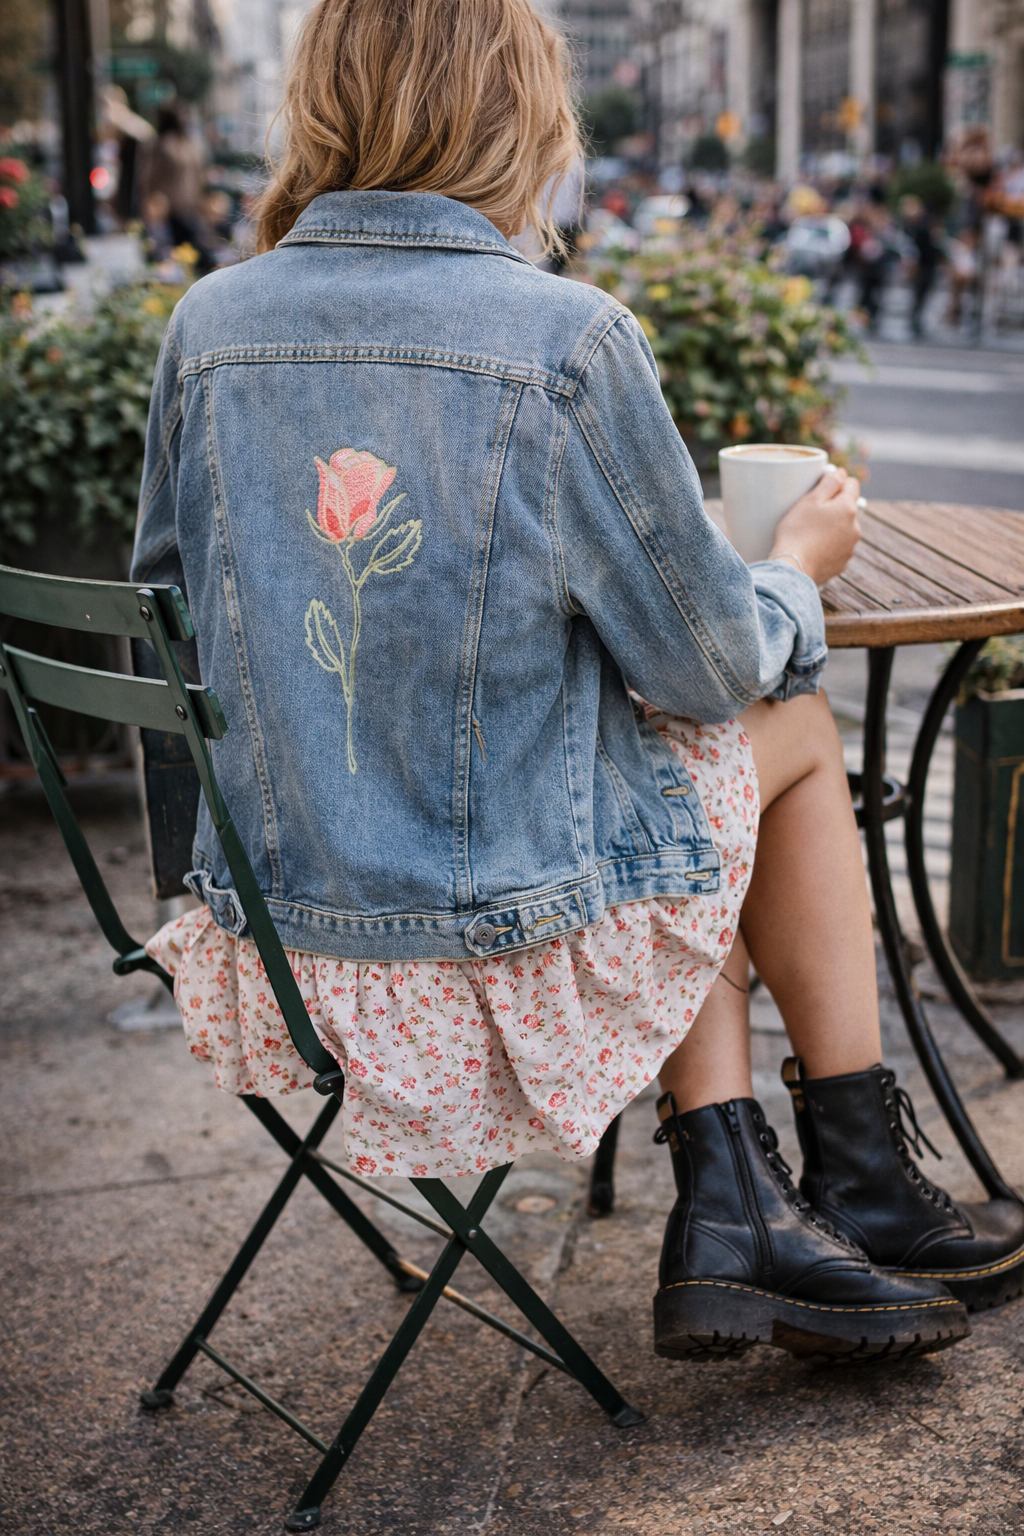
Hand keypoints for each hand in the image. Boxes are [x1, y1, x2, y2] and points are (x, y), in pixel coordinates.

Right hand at [769, 468, 861, 585]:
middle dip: (833, 508)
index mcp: (848, 508)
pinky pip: (837, 549)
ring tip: (809, 533)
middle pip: (847, 509)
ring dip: (832, 528)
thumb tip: (841, 473)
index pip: (852, 484)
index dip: (837, 482)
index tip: (823, 486)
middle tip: (810, 512)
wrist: (793, 568)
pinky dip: (828, 546)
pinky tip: (812, 548)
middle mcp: (855, 528)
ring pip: (843, 530)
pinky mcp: (842, 564)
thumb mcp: (810, 500)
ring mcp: (850, 548)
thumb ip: (829, 483)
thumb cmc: (798, 531)